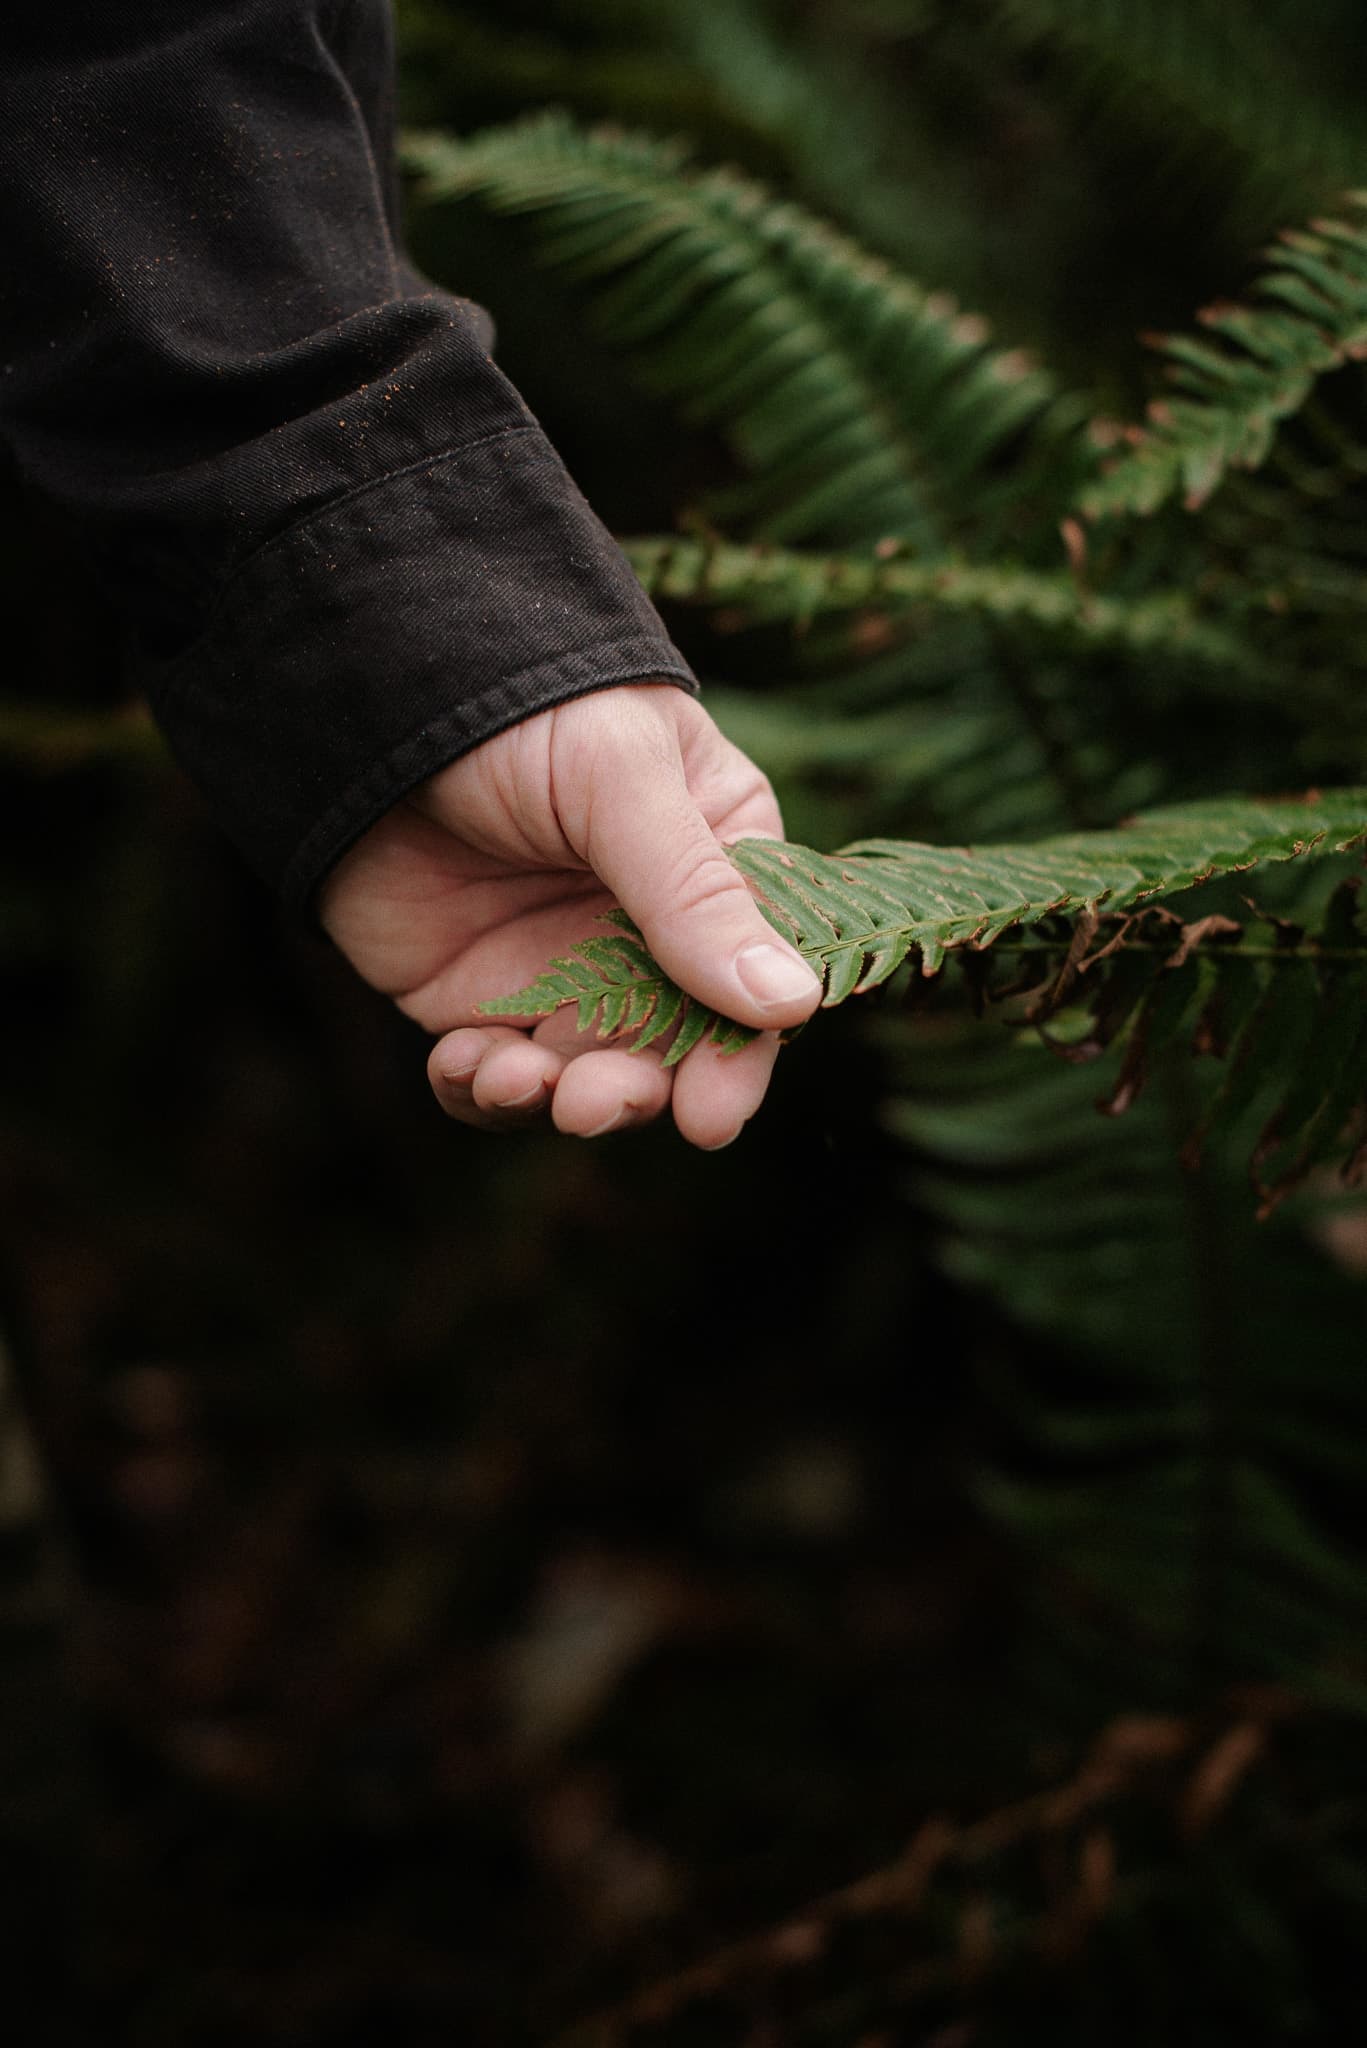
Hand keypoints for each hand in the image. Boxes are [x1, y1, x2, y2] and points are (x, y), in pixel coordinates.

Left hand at [318, 684, 822, 1147]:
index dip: (740, 1054)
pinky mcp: (476, 1000)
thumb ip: (695, 892)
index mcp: (717, 864)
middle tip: (596, 1103)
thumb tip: (790, 1003)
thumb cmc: (525, 710)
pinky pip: (493, 1077)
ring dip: (562, 1100)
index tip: (712, 1113)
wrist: (369, 697)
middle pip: (673, 1049)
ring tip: (520, 1081)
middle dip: (638, 1092)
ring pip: (585, 1078)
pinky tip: (467, 1066)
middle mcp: (649, 934)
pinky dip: (484, 1092)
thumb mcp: (622, 780)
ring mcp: (562, 972)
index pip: (755, 980)